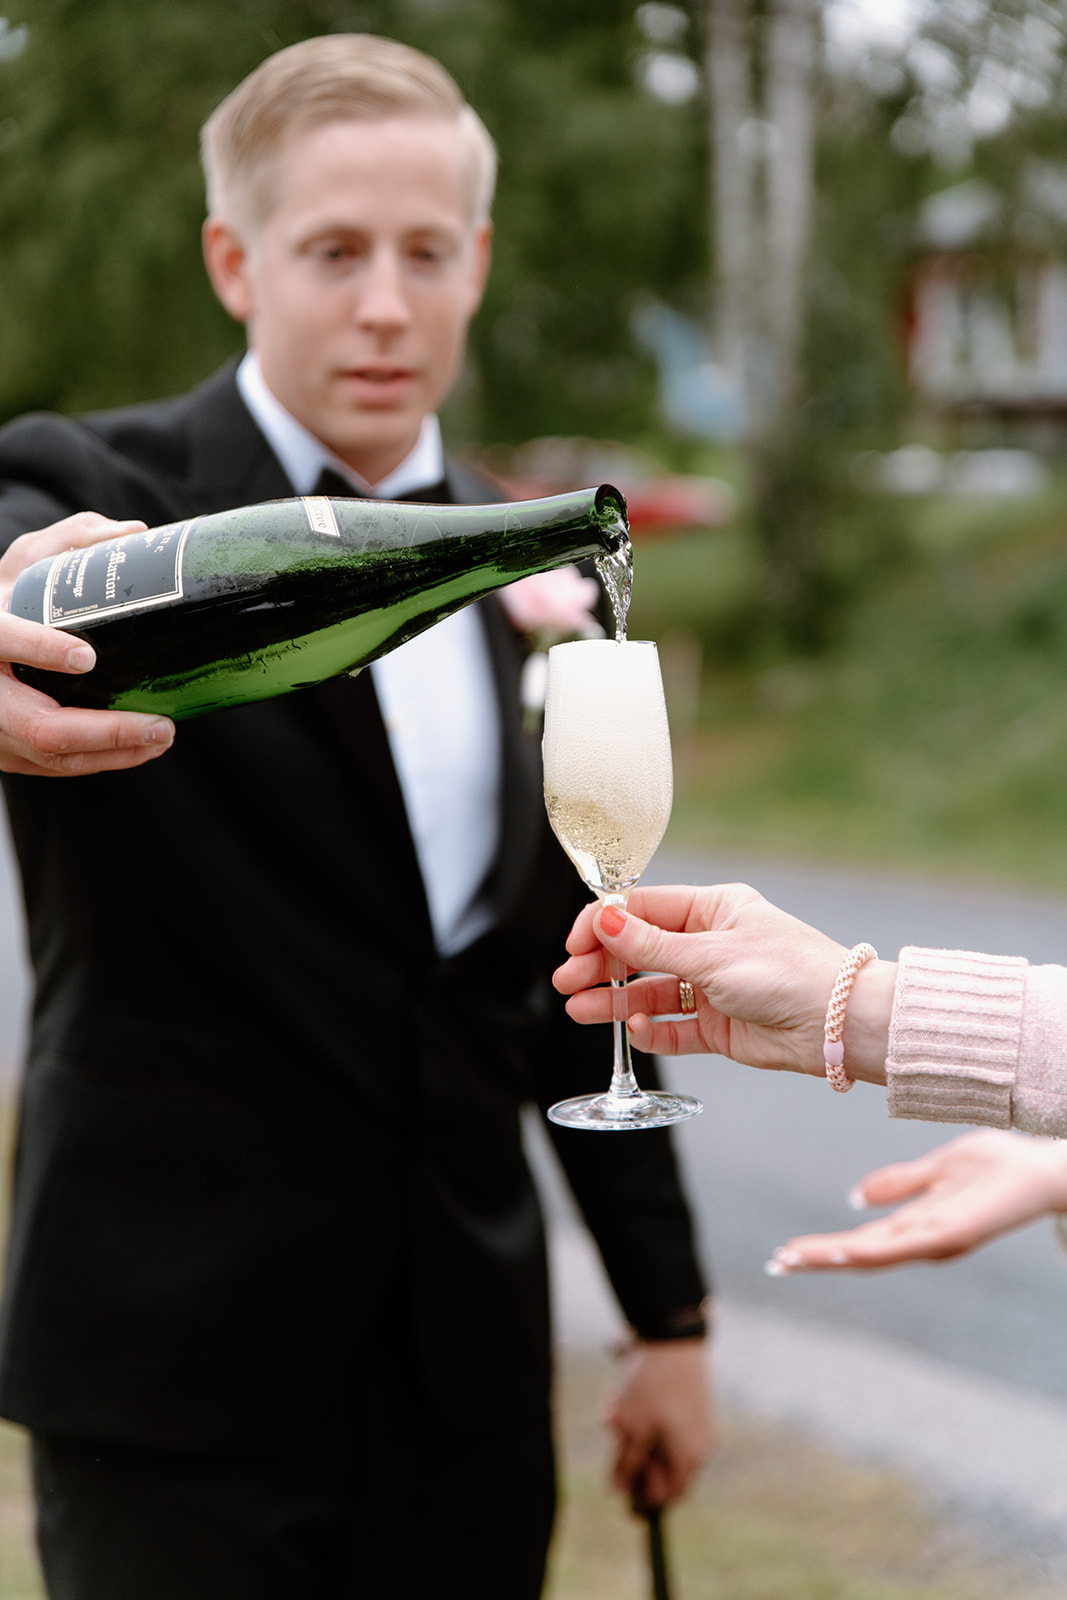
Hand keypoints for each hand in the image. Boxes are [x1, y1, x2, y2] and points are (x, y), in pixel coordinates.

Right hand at [0, 513, 174, 775]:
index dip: (38, 648)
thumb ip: (72, 541)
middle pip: (38, 726)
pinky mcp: (9, 752)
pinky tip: (141, 748)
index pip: (0, 638)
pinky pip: (57, 767)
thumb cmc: (6, 597)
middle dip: (105, 731)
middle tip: (161, 725)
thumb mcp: (27, 560)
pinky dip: (103, 760)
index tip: (86, 655)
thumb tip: (135, 533)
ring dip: (114, 752)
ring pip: (50, 755)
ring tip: (163, 736)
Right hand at [553, 883, 894, 1083]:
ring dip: (614, 1000)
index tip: (574, 944)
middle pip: (640, 951)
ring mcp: (713, 986)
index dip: (603, 924)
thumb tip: (603, 919)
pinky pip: (674, 1026)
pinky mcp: (719, 1026)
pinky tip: (634, 1028)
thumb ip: (652, 945)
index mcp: (713, 909)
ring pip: (650, 990)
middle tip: (566, 981)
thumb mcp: (711, 954)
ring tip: (579, 1010)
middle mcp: (710, 944)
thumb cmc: (788, 973)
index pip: (643, 909)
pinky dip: (651, 1028)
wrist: (839, 1024)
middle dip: (601, 965)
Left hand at [606, 1339, 713, 1509]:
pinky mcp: (690, 1403)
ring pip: (658, 1440)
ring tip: (612, 1409)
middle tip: (612, 1434)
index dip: (643, 1494)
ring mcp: (697, 1422)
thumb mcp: (633, 1428)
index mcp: (690, 1457)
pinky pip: (662, 1421)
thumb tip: (620, 1489)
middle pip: (661, 1466)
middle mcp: (700, 1444)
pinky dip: (641, 1415)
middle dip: (632, 1454)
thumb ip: (627, 1463)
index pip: (669, 1494)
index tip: (620, 1485)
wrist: (673, 1335)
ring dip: (632, 1432)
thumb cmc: (653, 1386)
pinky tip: (621, 1397)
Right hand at [766, 1129, 1066, 1272]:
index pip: (861, 1240)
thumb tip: (855, 1198)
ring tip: (798, 1258)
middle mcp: (925, 1238)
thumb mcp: (939, 1167)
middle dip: (817, 1259)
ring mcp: (939, 1237)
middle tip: (776, 1265)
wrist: (1045, 1169)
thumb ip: (901, 1182)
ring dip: (835, 1257)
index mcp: (919, 1224)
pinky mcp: (955, 1230)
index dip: (822, 1248)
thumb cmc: (999, 1166)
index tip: (784, 1254)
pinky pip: (909, 1244)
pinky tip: (848, 1247)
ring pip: (878, 1253)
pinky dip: (876, 1250)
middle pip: (861, 1252)